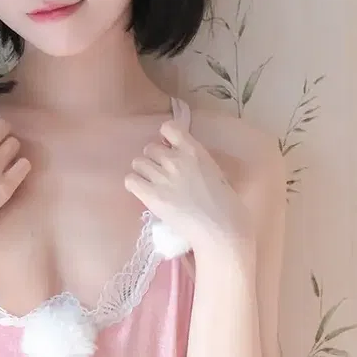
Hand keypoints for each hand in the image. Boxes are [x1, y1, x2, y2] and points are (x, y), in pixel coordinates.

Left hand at [123, 117, 250, 253]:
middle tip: (163, 175)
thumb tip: (180, 159)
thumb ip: (194, 161)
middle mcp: (175, 159)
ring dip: (144, 172)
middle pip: (150, 148)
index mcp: (194, 150)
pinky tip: (145, 192)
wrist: (221, 229)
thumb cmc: (225, 204)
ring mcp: (161, 177)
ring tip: (153, 185)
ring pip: (138, 163)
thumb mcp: (214, 171)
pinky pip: (130, 180)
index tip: (169, 148)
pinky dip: (135, 184)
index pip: (169, 127)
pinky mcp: (151, 195)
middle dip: (155, 160)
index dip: (165, 138)